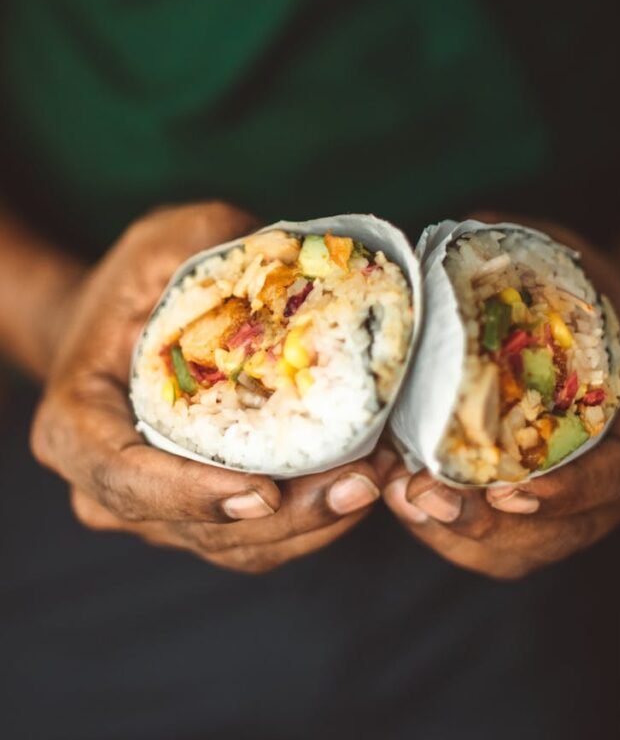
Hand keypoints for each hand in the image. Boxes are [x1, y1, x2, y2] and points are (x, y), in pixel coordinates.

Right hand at [31, 203, 387, 572]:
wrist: (122, 325)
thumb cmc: (137, 283)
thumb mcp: (162, 241)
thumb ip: (208, 243)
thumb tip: (296, 261)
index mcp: (76, 424)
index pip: (123, 478)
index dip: (191, 496)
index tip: (264, 493)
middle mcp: (104, 485)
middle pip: (194, 528)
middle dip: (284, 518)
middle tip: (358, 482)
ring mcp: (154, 511)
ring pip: (235, 546)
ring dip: (311, 525)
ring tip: (375, 478)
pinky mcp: (202, 517)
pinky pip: (257, 540)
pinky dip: (311, 522)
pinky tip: (360, 481)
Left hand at [383, 218, 619, 579]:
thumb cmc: (603, 302)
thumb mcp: (584, 269)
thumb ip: (536, 253)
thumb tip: (469, 222)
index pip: (618, 473)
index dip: (568, 490)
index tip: (508, 488)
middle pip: (561, 532)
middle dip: (485, 525)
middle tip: (416, 495)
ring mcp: (587, 504)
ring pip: (526, 550)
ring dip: (457, 536)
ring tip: (398, 498)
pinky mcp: (547, 514)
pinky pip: (504, 547)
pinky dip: (453, 536)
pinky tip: (404, 503)